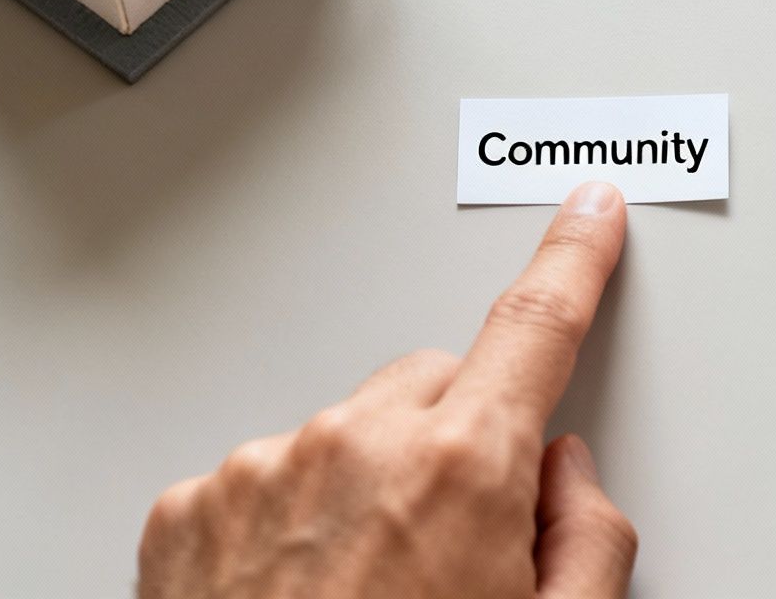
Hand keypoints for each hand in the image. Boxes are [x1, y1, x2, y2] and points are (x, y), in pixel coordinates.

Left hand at [138, 181, 636, 598]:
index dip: (573, 260)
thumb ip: (590, 537)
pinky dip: (288, 521)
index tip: (587, 216)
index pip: (535, 324)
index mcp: (459, 468)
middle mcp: (351, 445)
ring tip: (362, 595)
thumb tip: (561, 478)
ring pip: (346, 432)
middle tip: (457, 550)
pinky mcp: (186, 508)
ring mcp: (257, 471)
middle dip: (459, 439)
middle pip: (436, 387)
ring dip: (367, 487)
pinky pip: (266, 476)